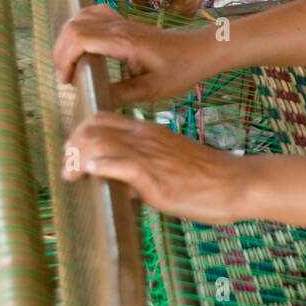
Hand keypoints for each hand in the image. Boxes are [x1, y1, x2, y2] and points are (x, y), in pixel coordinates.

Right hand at [52, 4, 213, 106]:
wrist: (197, 51)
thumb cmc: (179, 70)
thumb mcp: (151, 90)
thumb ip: (121, 94)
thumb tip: (95, 100)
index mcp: (124, 42)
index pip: (80, 39)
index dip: (65, 58)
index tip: (67, 80)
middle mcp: (118, 27)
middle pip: (73, 27)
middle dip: (61, 52)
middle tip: (65, 76)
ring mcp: (120, 22)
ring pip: (79, 18)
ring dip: (67, 39)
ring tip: (69, 63)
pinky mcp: (122, 22)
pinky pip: (92, 14)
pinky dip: (79, 26)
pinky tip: (80, 43)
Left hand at [62, 112, 248, 222]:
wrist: (236, 182)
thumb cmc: (208, 178)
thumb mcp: (171, 167)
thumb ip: (143, 172)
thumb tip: (123, 186)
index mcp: (148, 132)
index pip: (101, 119)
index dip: (80, 135)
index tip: (75, 157)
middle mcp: (145, 138)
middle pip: (92, 127)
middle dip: (72, 146)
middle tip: (68, 169)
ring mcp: (150, 155)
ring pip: (99, 142)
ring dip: (78, 159)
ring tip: (74, 176)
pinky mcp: (156, 177)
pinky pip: (121, 164)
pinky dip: (101, 167)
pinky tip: (94, 175)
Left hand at [131, 0, 238, 18]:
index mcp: (182, 6)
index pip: (154, 17)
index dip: (141, 6)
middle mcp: (184, 16)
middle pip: (154, 22)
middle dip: (141, 7)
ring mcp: (184, 18)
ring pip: (157, 21)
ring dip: (146, 8)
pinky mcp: (182, 17)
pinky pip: (163, 18)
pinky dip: (153, 8)